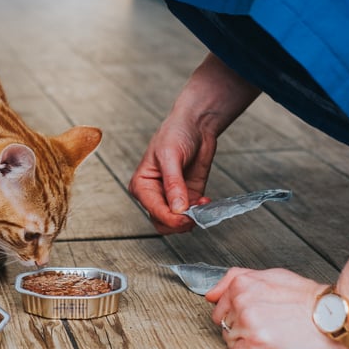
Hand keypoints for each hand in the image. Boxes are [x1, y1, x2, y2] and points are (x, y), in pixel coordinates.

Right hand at [128, 114, 213, 233]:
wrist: (196, 125)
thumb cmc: (175, 133)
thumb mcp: (171, 156)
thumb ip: (173, 184)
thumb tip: (177, 208)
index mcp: (142, 186)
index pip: (154, 211)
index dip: (171, 217)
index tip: (186, 217)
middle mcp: (155, 194)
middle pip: (163, 222)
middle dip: (179, 222)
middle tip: (194, 214)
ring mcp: (172, 198)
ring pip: (176, 223)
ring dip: (191, 219)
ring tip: (201, 205)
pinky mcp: (189, 197)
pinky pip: (192, 215)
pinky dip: (200, 213)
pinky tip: (206, 201)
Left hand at [206, 268, 348, 348]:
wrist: (334, 315)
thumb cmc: (307, 297)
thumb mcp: (270, 275)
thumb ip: (235, 279)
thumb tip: (210, 295)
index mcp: (241, 285)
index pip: (218, 307)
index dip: (235, 314)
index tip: (253, 316)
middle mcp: (241, 303)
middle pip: (223, 324)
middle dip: (240, 328)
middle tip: (265, 326)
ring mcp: (248, 325)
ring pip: (230, 340)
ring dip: (246, 342)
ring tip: (270, 335)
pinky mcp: (258, 346)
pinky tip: (269, 347)